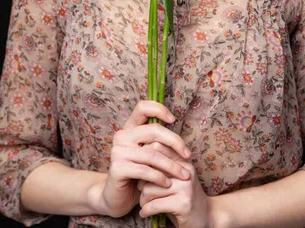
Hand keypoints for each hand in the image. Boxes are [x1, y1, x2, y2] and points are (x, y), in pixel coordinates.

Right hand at [89, 100, 191, 217]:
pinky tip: (167, 183)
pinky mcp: (117, 168)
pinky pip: (145, 170)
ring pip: (152, 154)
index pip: (142, 108)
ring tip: (184, 174)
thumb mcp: (148, 155)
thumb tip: (181, 139)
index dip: (159, 109)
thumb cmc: (138, 174)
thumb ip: (158, 143)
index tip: (173, 120)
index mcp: (130, 128)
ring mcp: (118, 151)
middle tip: (188, 155)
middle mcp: (122, 136)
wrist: (117, 197)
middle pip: (153, 130)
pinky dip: (160, 177)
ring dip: (172, 166)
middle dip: (175, 142)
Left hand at [137, 141, 211, 227]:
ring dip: (143, 200)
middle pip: (149, 170)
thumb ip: (162, 167)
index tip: (139, 170)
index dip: (143, 159)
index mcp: (182, 161)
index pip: (157, 148)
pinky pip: (154, 205)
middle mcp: (185, 171)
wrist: (205, 217)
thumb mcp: (175, 178)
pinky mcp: (183, 204)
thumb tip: (137, 157)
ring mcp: (185, 187)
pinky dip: (146, 211)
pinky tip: (145, 213)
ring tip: (144, 204)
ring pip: (149, 189)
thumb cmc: (183, 197)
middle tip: (141, 192)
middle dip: (141, 183)